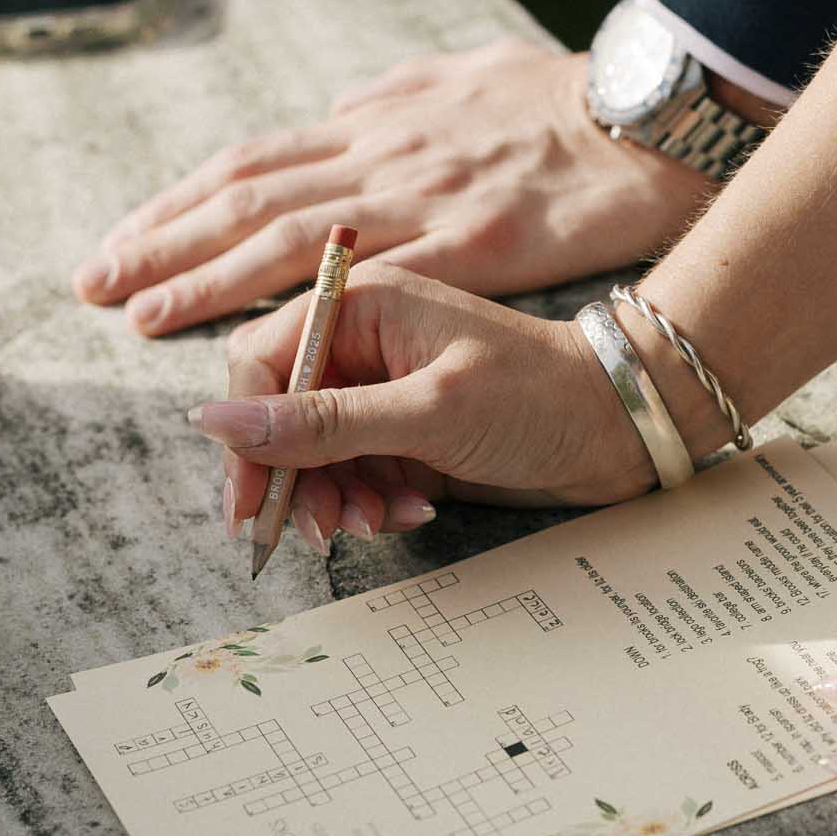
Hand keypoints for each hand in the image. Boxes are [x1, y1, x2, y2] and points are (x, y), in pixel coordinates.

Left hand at [74, 38, 711, 332]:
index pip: (256, 161)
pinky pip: (371, 280)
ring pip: (289, 237)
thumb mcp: (469, 70)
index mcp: (382, 122)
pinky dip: (304, 307)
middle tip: (96, 282)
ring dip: (207, 276)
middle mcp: (386, 156)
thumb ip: (399, 95)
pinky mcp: (474, 245)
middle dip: (165, 241)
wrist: (650, 120)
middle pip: (249, 197)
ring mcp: (425, 199)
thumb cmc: (567, 98)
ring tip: (142, 312)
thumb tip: (344, 106)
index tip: (128, 237)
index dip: (183, 201)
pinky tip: (259, 336)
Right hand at [187, 261, 654, 554]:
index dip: (247, 435)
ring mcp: (383, 388)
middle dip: (295, 478)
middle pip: (280, 415)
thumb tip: (215, 421)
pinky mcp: (405, 430)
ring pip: (314, 454)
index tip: (251, 504)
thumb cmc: (538, 398)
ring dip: (335, 499)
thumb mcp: (426, 413)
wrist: (621, 426)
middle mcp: (362, 342)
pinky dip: (373, 501)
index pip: (260, 363)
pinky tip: (414, 510)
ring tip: (379, 522)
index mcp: (359, 305)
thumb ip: (321, 422)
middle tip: (320, 530)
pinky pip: (356, 474)